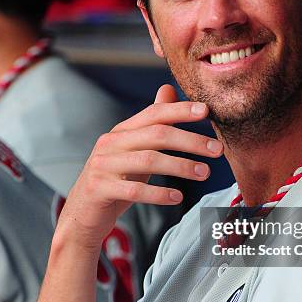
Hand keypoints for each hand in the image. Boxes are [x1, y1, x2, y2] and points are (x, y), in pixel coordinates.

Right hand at [55, 85, 222, 251]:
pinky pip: (134, 190)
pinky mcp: (99, 189)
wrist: (83, 212)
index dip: (180, 110)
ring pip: (148, 160)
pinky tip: (177, 197)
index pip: (154, 113)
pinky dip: (159, 193)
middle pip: (156, 135)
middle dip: (190, 141)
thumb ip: (152, 122)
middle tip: (217, 150)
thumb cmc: (116, 178)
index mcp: (122, 131)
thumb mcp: (134, 148)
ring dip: (181, 166)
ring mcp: (103, 165)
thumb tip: (168, 88)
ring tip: (204, 173)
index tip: (206, 111)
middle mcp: (111, 143)